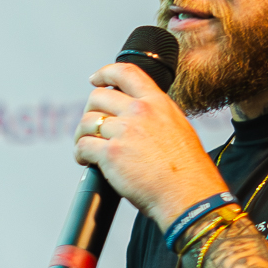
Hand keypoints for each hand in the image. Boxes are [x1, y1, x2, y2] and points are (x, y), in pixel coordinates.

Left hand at [74, 61, 226, 230]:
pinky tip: (85, 161)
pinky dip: (79, 154)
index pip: (126, 73)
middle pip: (98, 97)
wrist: (187, 194)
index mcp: (157, 103)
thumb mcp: (179, 128)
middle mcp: (140, 112)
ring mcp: (124, 131)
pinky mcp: (111, 153)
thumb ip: (156, 117)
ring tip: (86, 148)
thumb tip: (139, 118)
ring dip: (81, 135)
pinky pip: (83, 146)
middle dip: (90, 111)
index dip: (105, 73)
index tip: (95, 79)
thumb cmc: (187, 171)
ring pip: (87, 122)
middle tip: (91, 127)